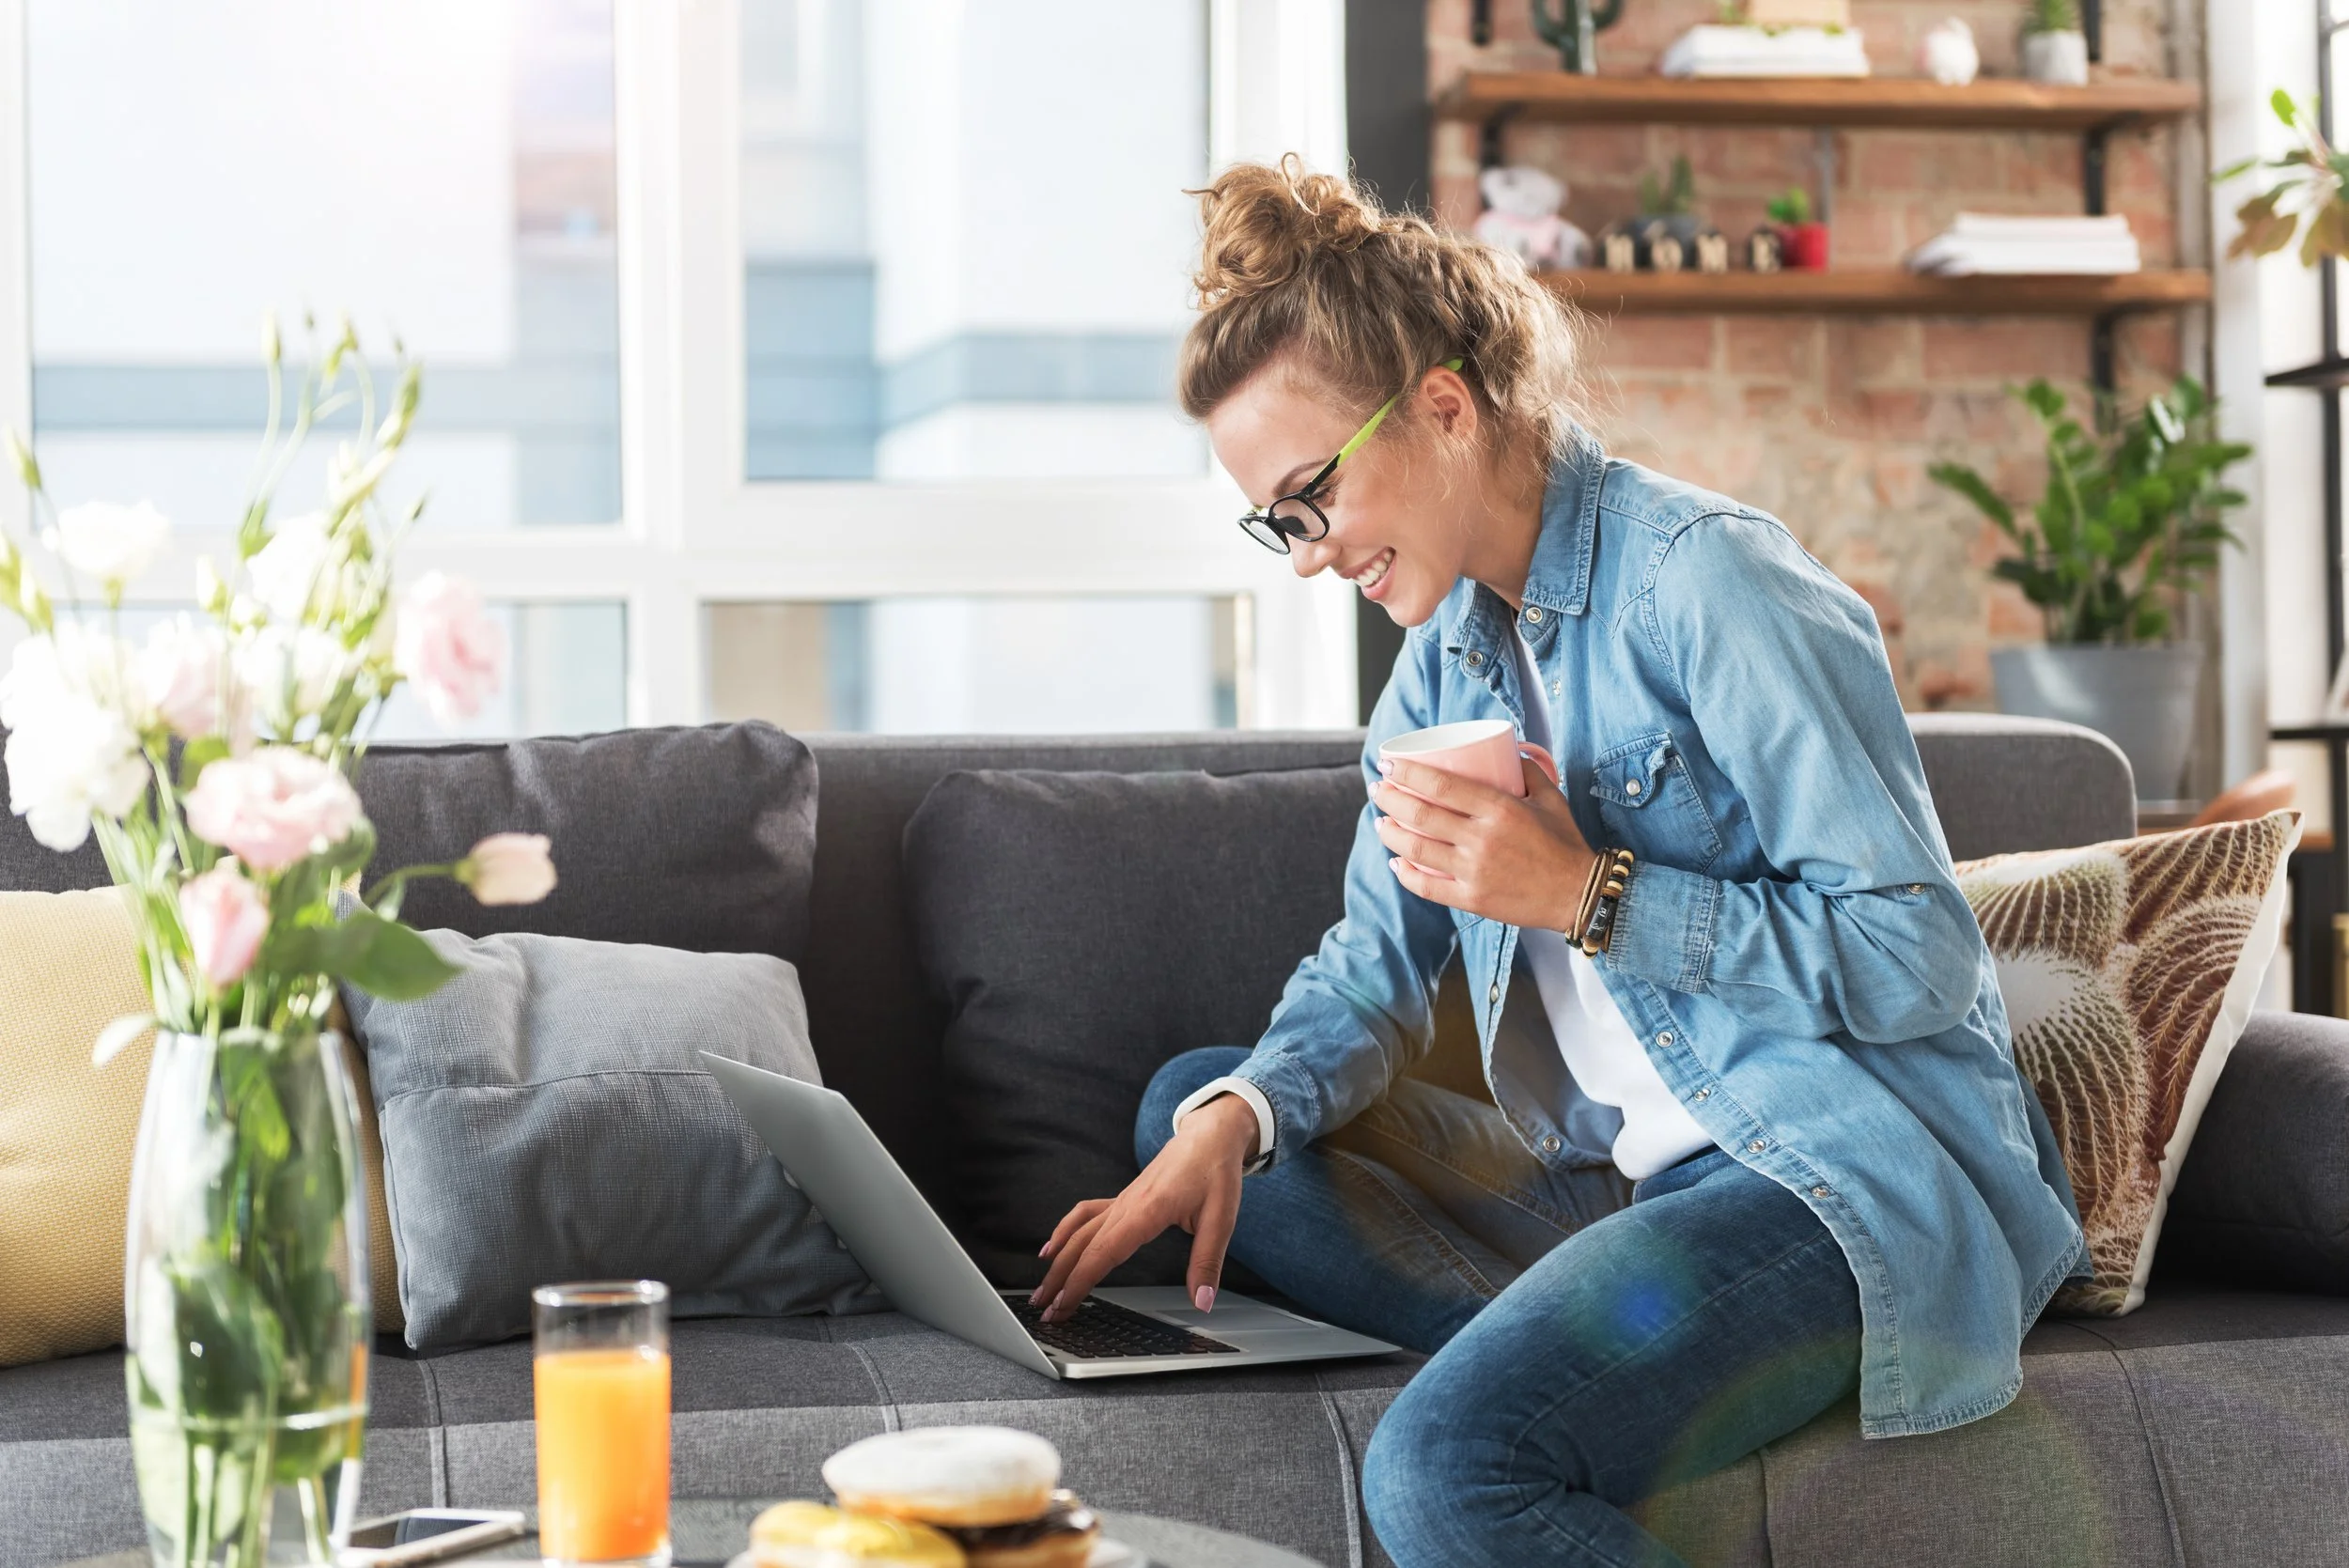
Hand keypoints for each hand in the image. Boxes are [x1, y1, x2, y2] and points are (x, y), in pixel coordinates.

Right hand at [1029, 1093, 1256, 1321]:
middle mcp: (1126, 1205)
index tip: (1064, 1306)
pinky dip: (1065, 1231)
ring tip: (1043, 1289)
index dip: (1079, 1283)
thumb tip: (1203, 1302)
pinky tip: (1053, 1248)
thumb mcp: (1221, 1219)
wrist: (1210, 1135)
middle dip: (1060, 1280)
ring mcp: (1121, 1201)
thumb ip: (1207, 1263)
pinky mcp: (1123, 1199)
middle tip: (1045, 1312)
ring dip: (1058, 1261)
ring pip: (1079, 1232)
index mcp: (1146, 1211)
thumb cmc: (1215, 1171)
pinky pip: (1085, 1215)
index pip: (1103, 1254)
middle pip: (1082, 1246)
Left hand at [1373, 752, 1596, 929]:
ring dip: (1390, 834)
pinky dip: (1405, 875)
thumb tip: (1509, 749)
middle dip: (1390, 799)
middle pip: (1420, 815)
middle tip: (1378, 790)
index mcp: (1499, 809)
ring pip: (1416, 850)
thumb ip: (1529, 770)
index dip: (1407, 773)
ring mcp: (1474, 872)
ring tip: (1380, 823)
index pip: (1440, 786)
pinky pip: (1427, 888)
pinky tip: (1396, 863)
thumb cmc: (1565, 843)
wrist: (1579, 894)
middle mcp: (1482, 839)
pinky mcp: (1472, 899)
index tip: (1388, 764)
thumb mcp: (1551, 797)